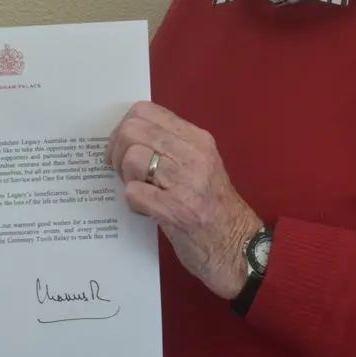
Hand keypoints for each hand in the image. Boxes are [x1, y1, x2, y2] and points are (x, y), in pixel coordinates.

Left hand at [106, 101, 262, 298]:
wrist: (238, 245)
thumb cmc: (214, 205)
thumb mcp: (201, 163)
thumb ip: (171, 145)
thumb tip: (129, 135)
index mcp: (197, 139)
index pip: (146, 111)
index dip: (123, 127)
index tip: (122, 146)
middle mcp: (193, 155)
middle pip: (133, 131)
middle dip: (117, 151)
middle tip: (123, 171)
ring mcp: (186, 182)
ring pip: (132, 158)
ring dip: (126, 177)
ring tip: (139, 191)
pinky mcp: (176, 210)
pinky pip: (134, 192)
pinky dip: (132, 201)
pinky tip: (145, 210)